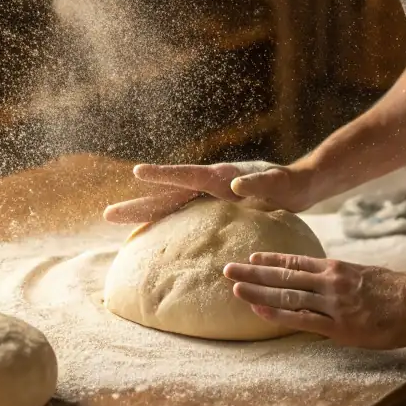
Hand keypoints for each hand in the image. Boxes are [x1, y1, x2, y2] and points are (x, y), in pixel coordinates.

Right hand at [104, 160, 322, 223]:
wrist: (297, 188)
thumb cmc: (289, 184)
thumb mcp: (278, 184)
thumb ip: (259, 182)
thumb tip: (235, 184)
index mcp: (220, 176)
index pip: (186, 175)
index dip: (163, 175)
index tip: (138, 172)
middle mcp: (208, 184)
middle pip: (167, 195)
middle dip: (139, 204)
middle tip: (108, 214)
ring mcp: (207, 196)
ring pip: (169, 205)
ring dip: (144, 213)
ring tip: (115, 219)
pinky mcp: (211, 207)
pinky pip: (181, 215)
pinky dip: (162, 221)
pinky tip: (148, 233)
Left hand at [223, 252, 405, 349]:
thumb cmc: (397, 290)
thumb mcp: (365, 275)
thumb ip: (343, 279)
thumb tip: (326, 280)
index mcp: (336, 269)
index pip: (296, 263)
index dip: (271, 261)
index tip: (251, 258)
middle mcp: (329, 282)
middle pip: (284, 276)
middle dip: (254, 273)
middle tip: (227, 269)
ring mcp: (333, 304)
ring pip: (287, 296)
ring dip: (258, 291)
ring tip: (235, 287)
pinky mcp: (340, 326)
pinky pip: (303, 320)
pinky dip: (278, 315)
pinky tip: (259, 311)